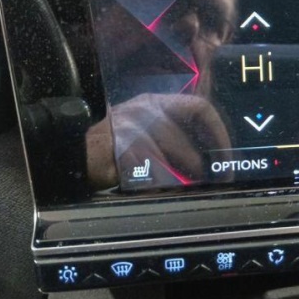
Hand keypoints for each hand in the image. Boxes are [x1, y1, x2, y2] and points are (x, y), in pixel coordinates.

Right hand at [87, 93, 230, 187]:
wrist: (71, 151)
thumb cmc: (114, 145)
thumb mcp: (145, 128)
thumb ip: (174, 135)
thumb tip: (209, 161)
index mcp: (155, 103)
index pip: (199, 107)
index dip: (218, 132)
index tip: (226, 155)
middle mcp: (144, 111)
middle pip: (183, 143)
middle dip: (198, 168)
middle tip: (208, 183)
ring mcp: (129, 130)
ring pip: (167, 163)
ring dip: (176, 182)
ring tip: (178, 191)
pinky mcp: (118, 152)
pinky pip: (147, 176)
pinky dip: (155, 189)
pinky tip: (155, 194)